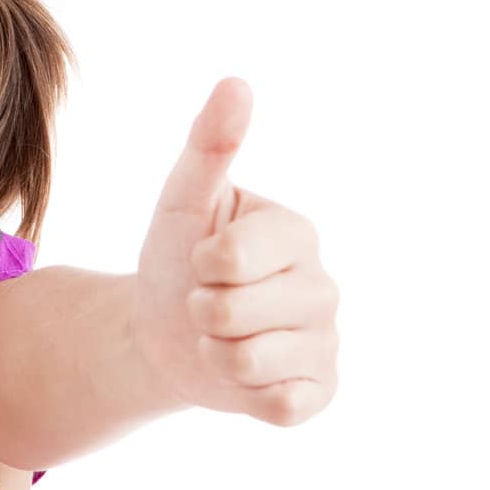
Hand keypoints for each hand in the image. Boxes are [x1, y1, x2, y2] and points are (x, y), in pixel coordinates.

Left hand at [129, 78, 339, 424]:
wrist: (163, 332)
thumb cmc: (177, 258)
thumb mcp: (183, 200)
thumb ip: (210, 144)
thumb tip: (236, 82)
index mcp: (298, 232)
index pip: (231, 258)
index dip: (199, 265)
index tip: (202, 260)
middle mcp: (324, 286)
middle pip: (235, 313)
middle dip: (200, 312)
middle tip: (205, 304)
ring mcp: (327, 342)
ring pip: (251, 362)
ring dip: (214, 355)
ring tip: (220, 338)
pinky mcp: (320, 392)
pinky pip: (281, 406)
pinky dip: (244, 395)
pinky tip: (245, 375)